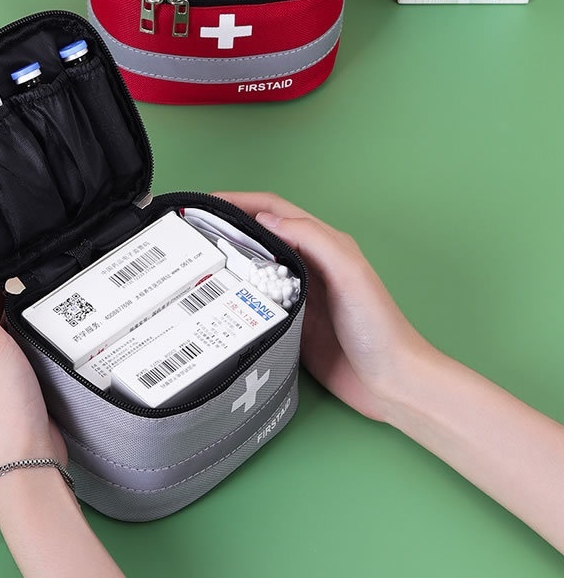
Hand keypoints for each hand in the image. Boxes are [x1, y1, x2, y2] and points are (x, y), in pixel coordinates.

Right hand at [215, 192, 434, 421]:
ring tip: (197, 262)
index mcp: (323, 244)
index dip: (242, 200)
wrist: (390, 383)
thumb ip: (312, 240)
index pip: (275, 210)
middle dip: (227, 226)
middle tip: (194, 231)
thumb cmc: (378, 326)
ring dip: (228, 259)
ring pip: (254, 267)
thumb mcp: (349, 273)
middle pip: (260, 235)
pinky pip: (255, 301)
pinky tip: (216, 300)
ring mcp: (297, 295)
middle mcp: (308, 264)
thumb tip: (265, 218)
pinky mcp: (289, 323)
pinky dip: (234, 295)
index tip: (208, 201)